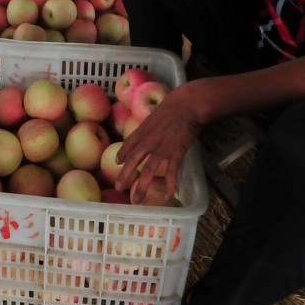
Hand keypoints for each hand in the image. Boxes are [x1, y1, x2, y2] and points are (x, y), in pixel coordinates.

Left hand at [114, 86, 200, 202]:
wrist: (187, 104)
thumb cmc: (174, 104)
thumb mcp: (156, 112)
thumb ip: (152, 122)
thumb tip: (151, 122)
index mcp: (143, 130)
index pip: (129, 144)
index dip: (122, 154)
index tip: (117, 162)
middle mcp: (148, 141)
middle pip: (133, 161)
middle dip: (125, 176)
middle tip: (118, 188)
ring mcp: (161, 149)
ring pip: (147, 171)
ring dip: (142, 187)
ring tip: (137, 200)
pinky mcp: (175, 153)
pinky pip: (171, 173)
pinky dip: (169, 185)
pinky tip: (167, 196)